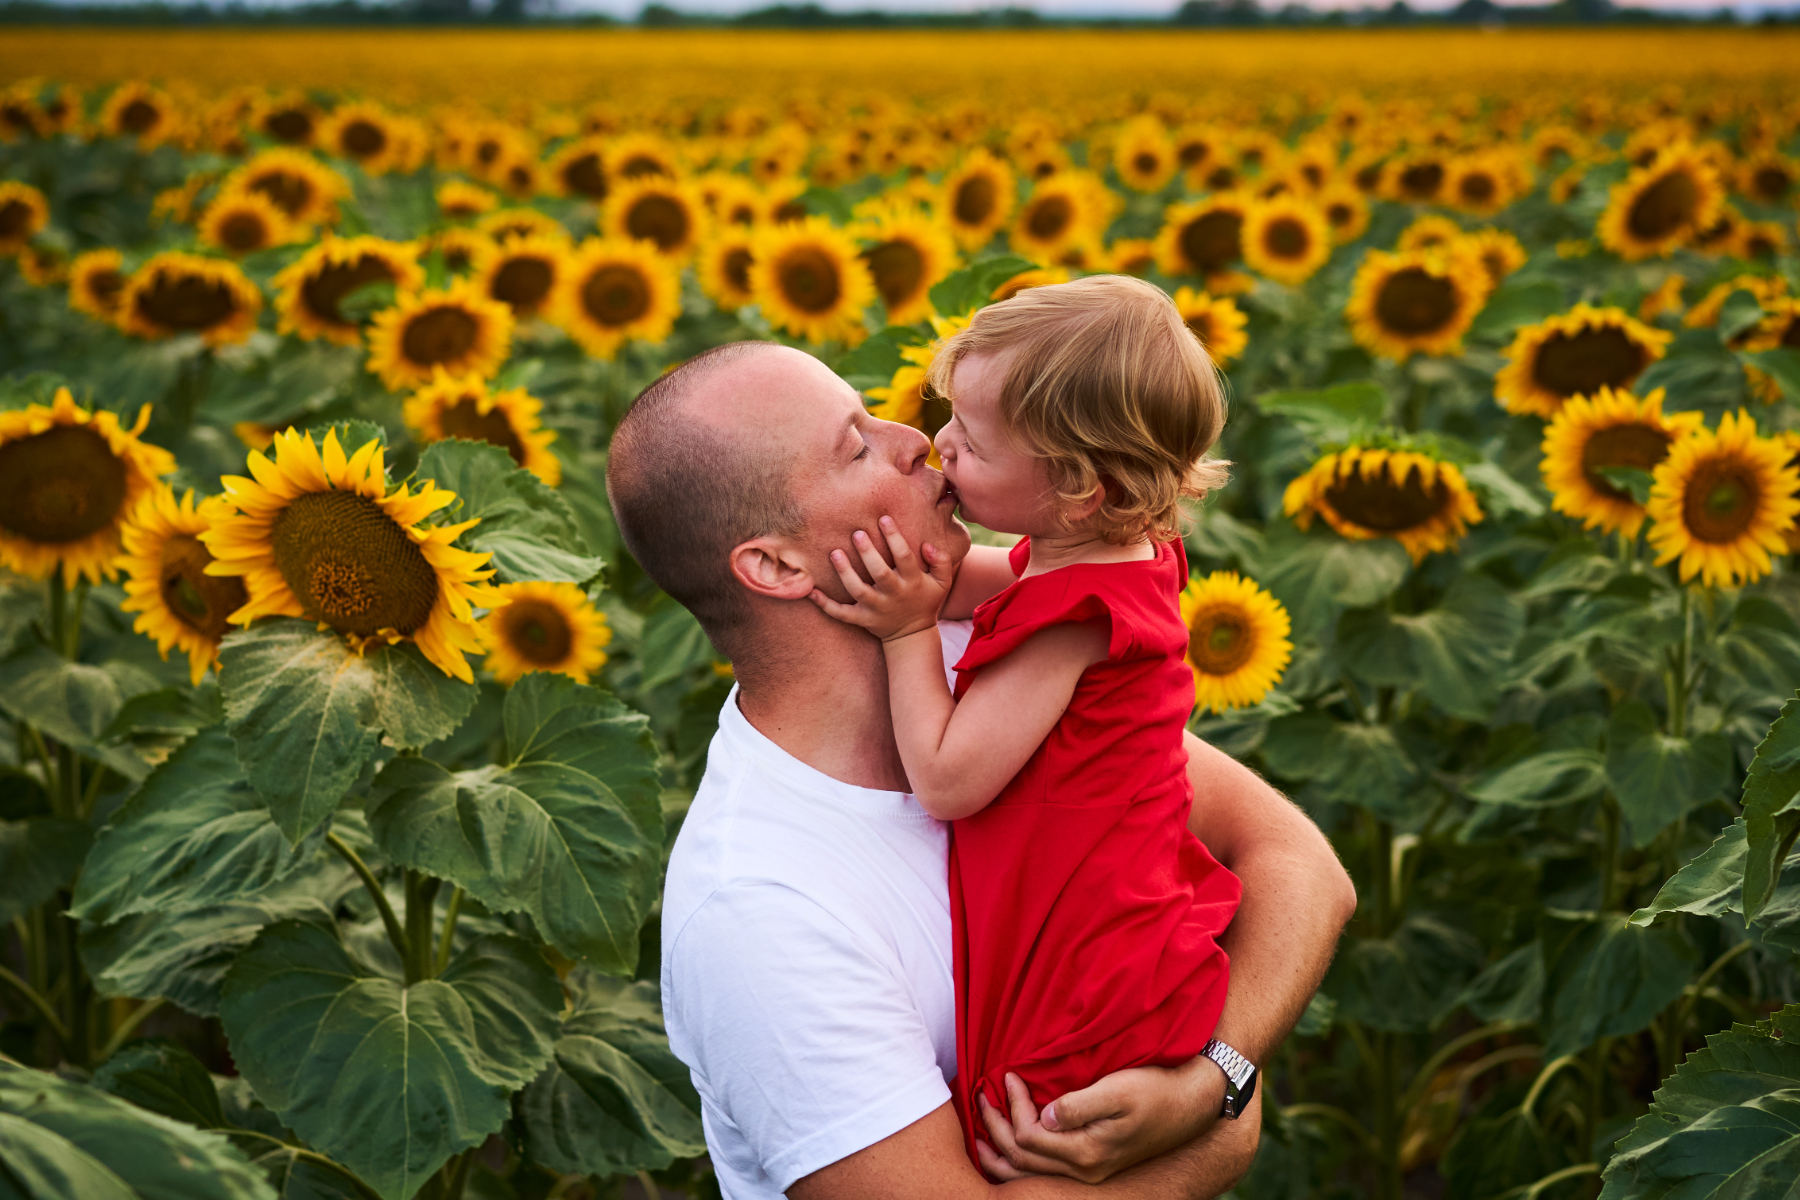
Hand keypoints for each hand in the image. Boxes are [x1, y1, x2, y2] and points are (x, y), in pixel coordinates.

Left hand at [808, 516, 954, 641]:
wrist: (912, 635)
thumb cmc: (925, 600)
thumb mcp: (942, 582)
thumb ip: (941, 561)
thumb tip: (927, 545)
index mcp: (912, 582)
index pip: (904, 557)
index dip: (894, 537)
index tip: (883, 518)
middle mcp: (893, 595)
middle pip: (879, 573)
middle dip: (867, 553)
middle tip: (856, 533)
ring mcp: (875, 608)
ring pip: (857, 591)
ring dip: (845, 572)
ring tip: (835, 553)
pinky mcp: (861, 619)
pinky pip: (841, 613)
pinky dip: (825, 605)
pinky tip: (811, 591)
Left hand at [974, 1059, 1226, 1183]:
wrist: (1191, 1103)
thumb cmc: (1155, 1090)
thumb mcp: (1117, 1090)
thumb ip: (1078, 1106)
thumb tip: (1043, 1115)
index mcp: (1087, 1152)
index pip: (1029, 1136)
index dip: (1013, 1107)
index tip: (1008, 1075)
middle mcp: (1084, 1170)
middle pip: (1022, 1159)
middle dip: (994, 1129)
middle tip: (979, 1097)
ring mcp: (1089, 1171)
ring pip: (1030, 1172)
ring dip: (1000, 1150)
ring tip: (979, 1131)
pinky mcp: (1093, 1162)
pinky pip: (1045, 1168)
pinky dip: (1020, 1156)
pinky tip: (1012, 1140)